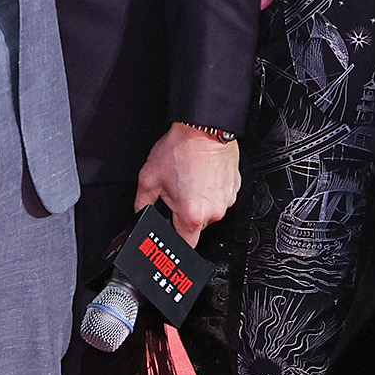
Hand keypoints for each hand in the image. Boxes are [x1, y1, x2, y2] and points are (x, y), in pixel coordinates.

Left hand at [134, 122, 241, 246]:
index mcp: (192, 215)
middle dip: (184, 213)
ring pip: (209, 210)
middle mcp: (213, 212)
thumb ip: (141, 203)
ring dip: (199, 201)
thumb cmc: (181, 150)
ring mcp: (227, 200)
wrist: (204, 129)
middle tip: (176, 191)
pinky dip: (211, 190)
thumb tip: (140, 212)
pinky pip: (220, 197)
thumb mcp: (149, 178)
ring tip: (189, 179)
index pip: (185, 244)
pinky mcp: (235, 188)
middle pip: (196, 225)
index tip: (171, 229)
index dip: (174, 239)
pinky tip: (201, 174)